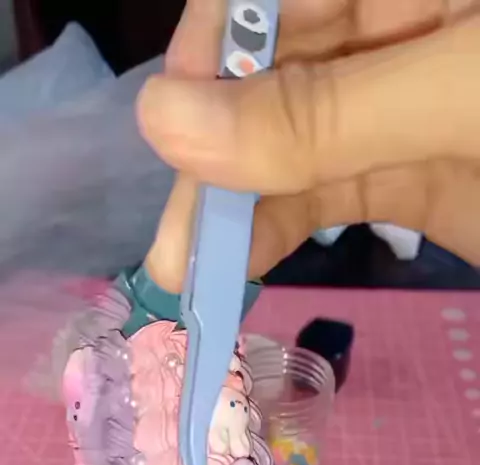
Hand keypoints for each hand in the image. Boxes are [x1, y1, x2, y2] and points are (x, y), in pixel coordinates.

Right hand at [137, 0, 479, 290]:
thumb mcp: (458, 100)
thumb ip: (324, 112)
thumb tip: (164, 118)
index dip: (215, 45)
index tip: (173, 122)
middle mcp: (396, 33)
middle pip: (271, 72)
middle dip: (214, 149)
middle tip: (176, 239)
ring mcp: (401, 110)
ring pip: (292, 144)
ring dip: (235, 206)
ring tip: (186, 272)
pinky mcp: (408, 177)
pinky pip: (327, 193)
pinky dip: (280, 228)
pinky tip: (239, 264)